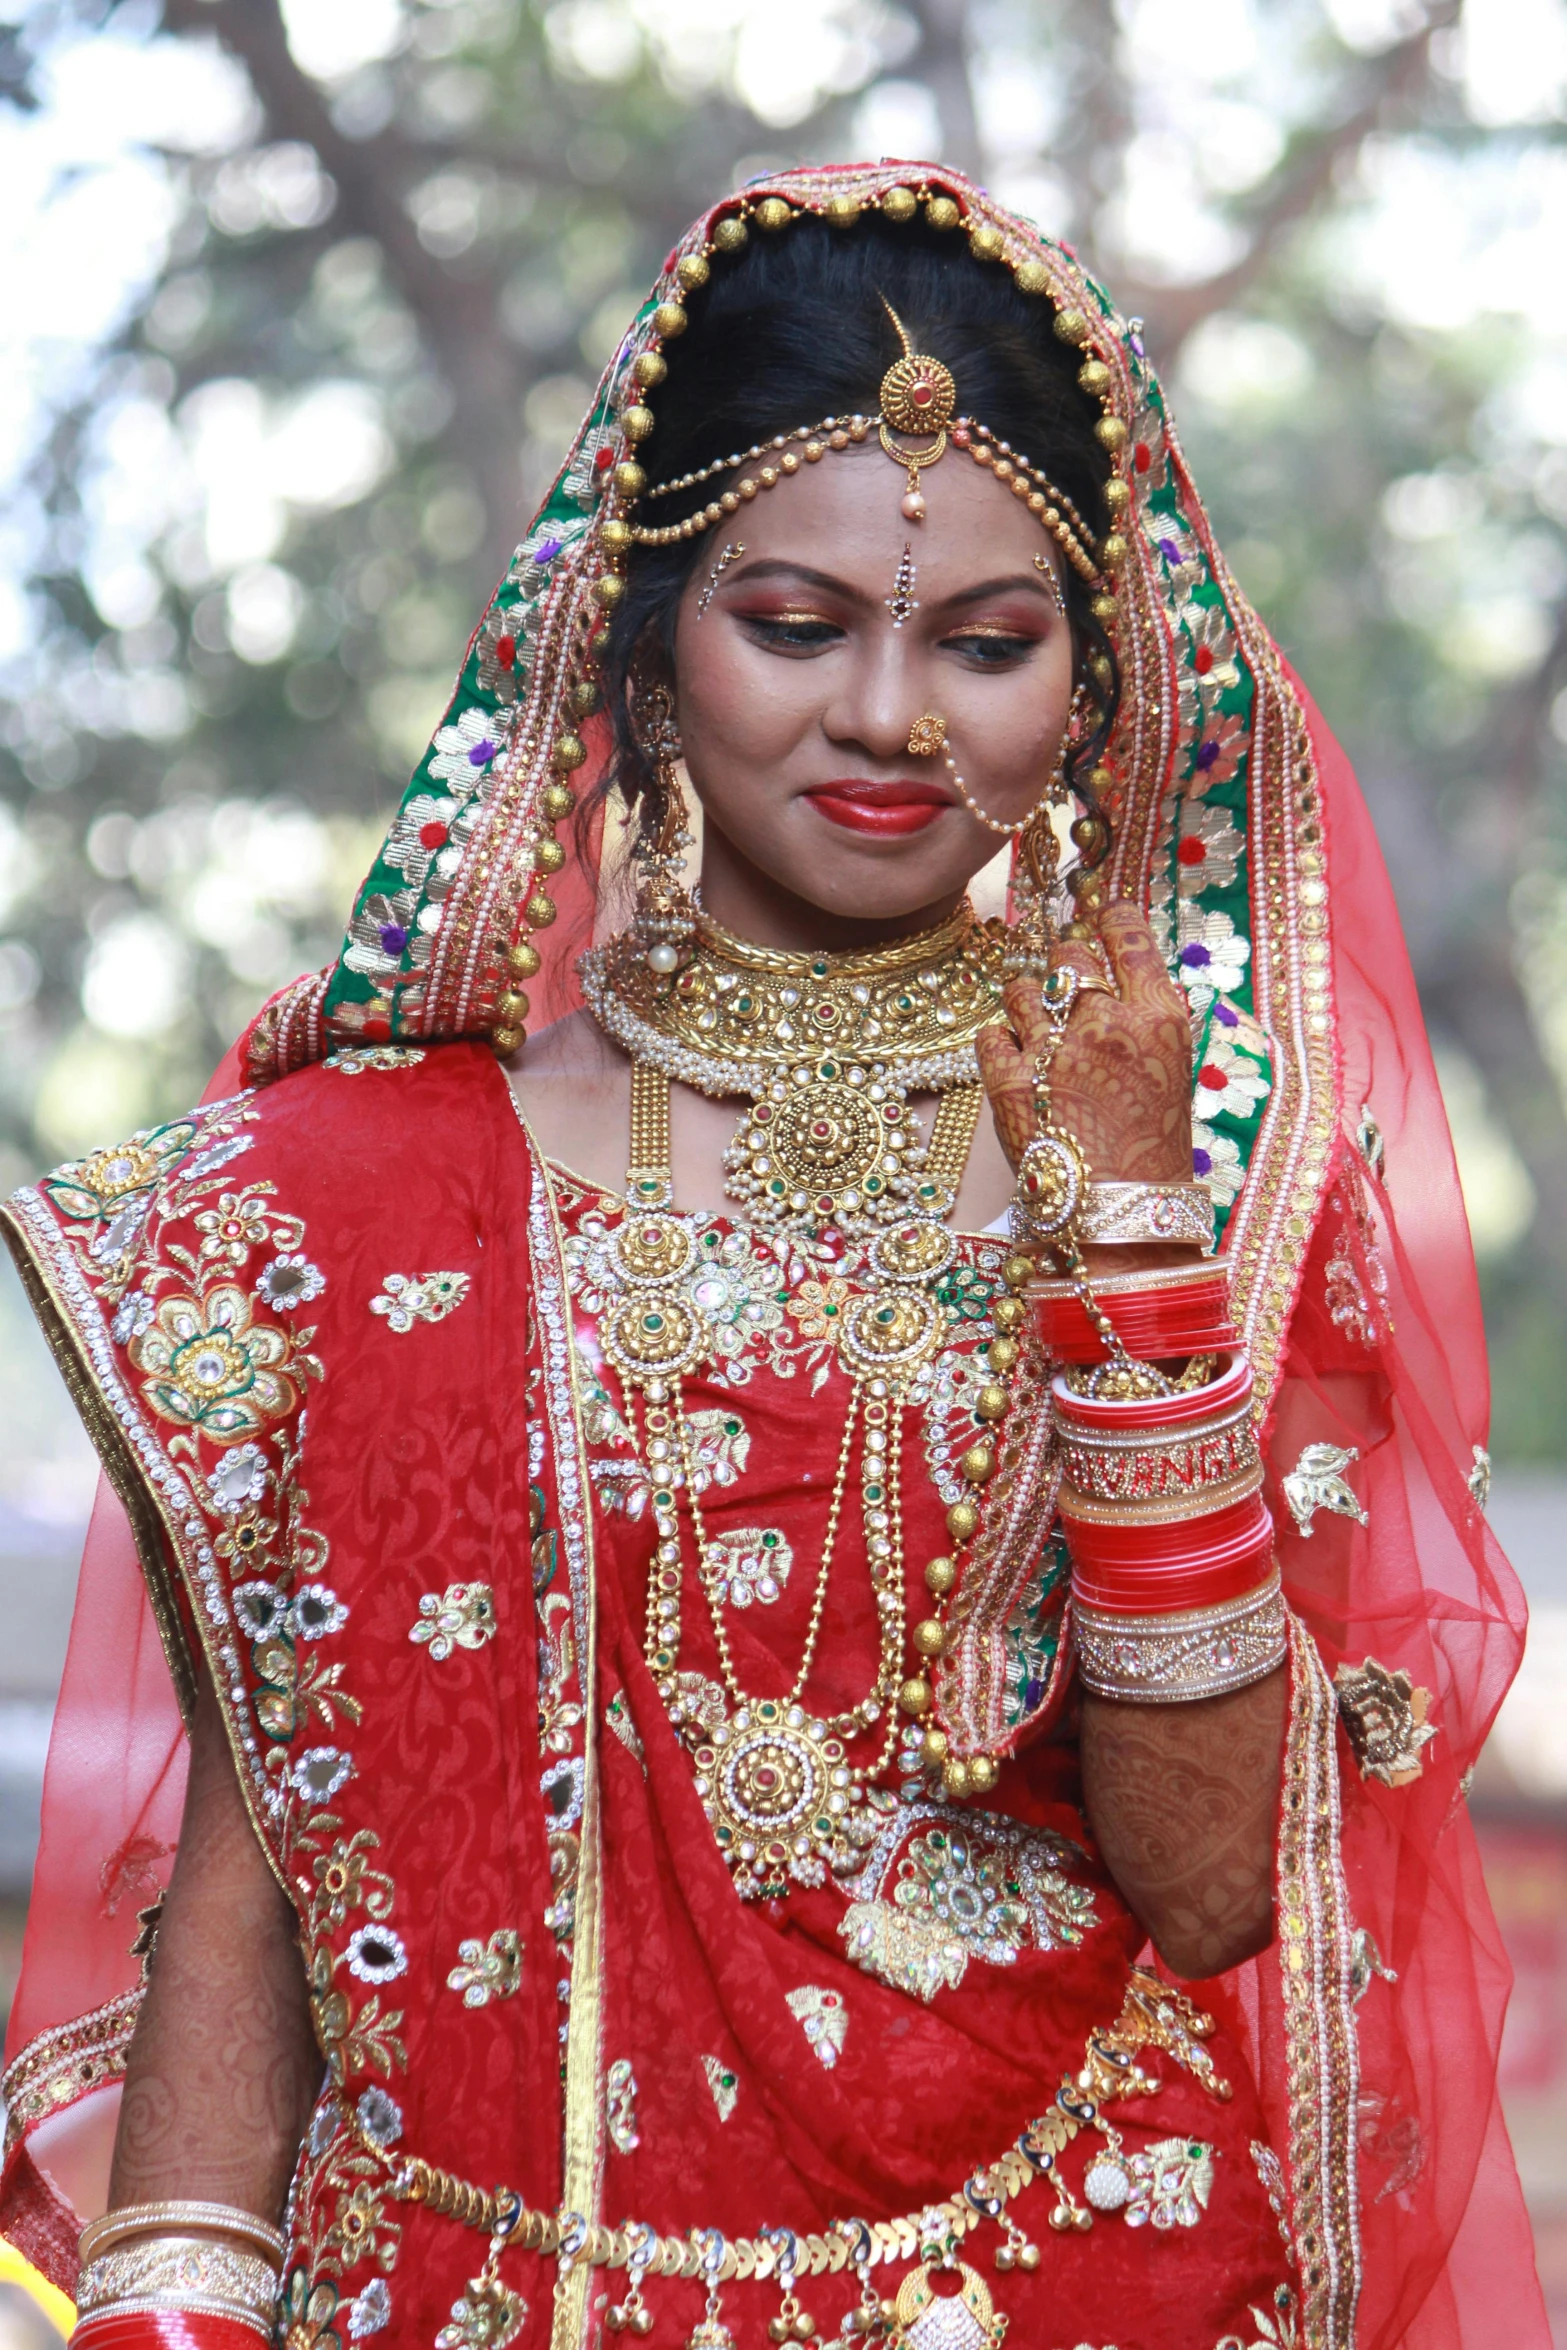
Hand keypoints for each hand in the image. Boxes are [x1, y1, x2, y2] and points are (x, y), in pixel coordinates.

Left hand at [976, 903, 1194, 1185]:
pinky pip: (990, 1033)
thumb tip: (1112, 976)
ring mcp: (1053, 1051)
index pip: (1125, 931)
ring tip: (1041, 1040)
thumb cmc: (1151, 1150)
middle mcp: (1105, 1024)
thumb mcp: (1170, 1071)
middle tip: (1065, 995)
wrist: (1120, 1215)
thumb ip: (1143, 1019)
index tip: (1097, 913)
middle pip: (1067, 955)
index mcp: (1158, 1017)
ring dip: (1028, 1007)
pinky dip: (1000, 1045)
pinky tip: (1018, 1068)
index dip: (1107, 917)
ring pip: (1022, 989)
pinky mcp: (1007, 1081)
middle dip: (1062, 970)